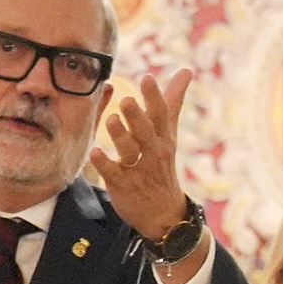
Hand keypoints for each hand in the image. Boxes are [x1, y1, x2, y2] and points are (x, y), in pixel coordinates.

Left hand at [92, 70, 207, 282]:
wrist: (163, 214)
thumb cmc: (161, 164)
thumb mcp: (169, 134)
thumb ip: (173, 101)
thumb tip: (187, 70)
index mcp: (163, 138)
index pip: (161, 114)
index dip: (154, 97)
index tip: (147, 78)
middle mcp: (153, 152)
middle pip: (146, 131)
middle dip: (137, 116)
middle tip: (126, 100)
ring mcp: (138, 170)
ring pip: (129, 151)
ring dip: (120, 136)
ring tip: (111, 120)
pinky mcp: (122, 185)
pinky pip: (113, 173)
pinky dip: (105, 163)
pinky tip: (95, 152)